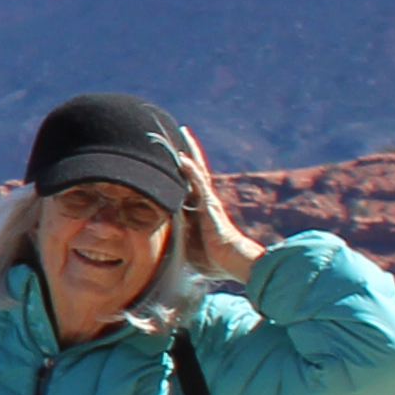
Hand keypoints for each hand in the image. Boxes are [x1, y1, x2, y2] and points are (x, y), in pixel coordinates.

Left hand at [178, 138, 264, 279]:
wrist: (234, 263)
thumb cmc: (214, 260)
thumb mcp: (188, 248)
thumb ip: (178, 238)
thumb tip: (160, 239)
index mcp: (199, 211)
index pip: (187, 185)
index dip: (180, 171)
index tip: (172, 156)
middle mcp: (205, 202)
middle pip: (195, 171)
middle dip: (188, 151)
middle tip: (181, 131)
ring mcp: (208, 202)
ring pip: (198, 171)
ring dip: (190, 151)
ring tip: (183, 132)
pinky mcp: (211, 206)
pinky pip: (199, 184)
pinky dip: (191, 171)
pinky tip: (183, 158)